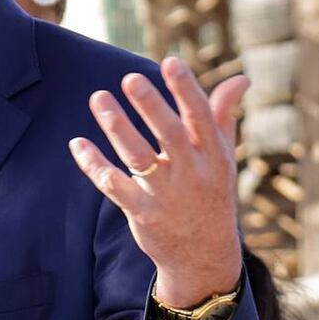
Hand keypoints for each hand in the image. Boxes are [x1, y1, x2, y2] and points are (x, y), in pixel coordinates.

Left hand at [68, 57, 248, 307]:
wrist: (204, 258)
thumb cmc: (211, 194)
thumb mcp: (222, 157)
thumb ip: (222, 115)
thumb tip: (241, 78)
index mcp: (213, 156)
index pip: (201, 117)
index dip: (187, 90)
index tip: (171, 62)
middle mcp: (192, 173)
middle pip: (170, 135)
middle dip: (152, 106)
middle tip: (130, 78)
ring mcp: (166, 195)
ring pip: (139, 158)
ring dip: (117, 127)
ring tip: (98, 98)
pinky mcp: (142, 213)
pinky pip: (114, 185)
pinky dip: (94, 165)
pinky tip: (77, 143)